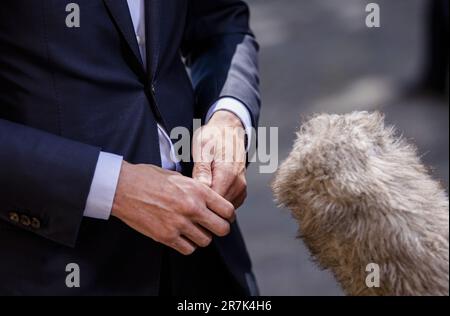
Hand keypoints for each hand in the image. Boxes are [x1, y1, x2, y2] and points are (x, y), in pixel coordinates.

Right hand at [111, 161, 234, 254]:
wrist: (122, 187)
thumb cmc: (148, 178)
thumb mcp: (178, 176)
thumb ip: (196, 189)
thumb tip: (209, 198)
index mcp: (197, 190)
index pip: (227, 210)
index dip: (228, 215)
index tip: (224, 217)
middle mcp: (192, 208)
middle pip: (222, 229)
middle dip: (219, 228)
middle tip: (212, 226)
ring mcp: (179, 224)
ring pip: (205, 241)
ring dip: (202, 237)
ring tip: (193, 230)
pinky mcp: (166, 237)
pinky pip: (188, 249)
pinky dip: (187, 245)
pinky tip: (181, 236)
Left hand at [192, 110, 247, 208]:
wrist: (229, 130)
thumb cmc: (213, 137)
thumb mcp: (202, 147)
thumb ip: (202, 169)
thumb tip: (202, 186)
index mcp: (228, 174)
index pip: (213, 202)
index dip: (197, 203)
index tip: (185, 198)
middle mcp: (238, 184)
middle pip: (218, 208)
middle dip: (203, 206)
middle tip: (188, 196)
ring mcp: (241, 189)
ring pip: (222, 209)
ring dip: (209, 205)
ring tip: (196, 193)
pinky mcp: (240, 192)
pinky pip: (226, 204)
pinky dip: (216, 202)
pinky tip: (206, 192)